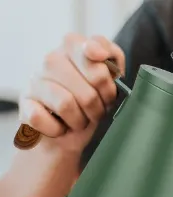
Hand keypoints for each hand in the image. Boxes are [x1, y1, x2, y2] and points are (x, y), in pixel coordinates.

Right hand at [18, 33, 125, 153]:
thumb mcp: (111, 80)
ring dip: (80, 121)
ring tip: (81, 121)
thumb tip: (98, 52)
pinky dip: (57, 130)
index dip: (104, 77)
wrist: (70, 136)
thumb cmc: (92, 104)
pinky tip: (60, 127)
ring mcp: (36, 81)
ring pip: (66, 104)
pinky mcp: (25, 104)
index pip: (89, 49)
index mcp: (73, 49)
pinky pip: (42, 119)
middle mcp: (51, 61)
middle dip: (98, 108)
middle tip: (97, 111)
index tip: (108, 88)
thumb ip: (113, 58)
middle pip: (86, 88)